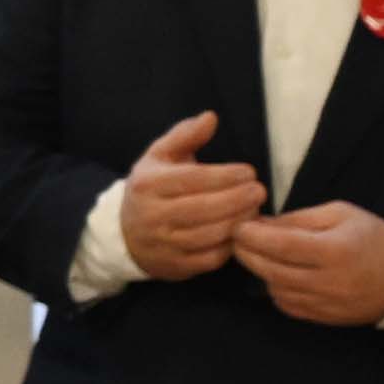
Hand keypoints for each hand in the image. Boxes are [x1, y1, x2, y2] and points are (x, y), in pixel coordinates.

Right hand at [120, 110, 264, 280]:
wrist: (124, 234)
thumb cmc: (150, 189)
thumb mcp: (159, 157)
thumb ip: (185, 135)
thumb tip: (211, 117)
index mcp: (148, 184)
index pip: (193, 179)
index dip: (226, 176)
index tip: (249, 172)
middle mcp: (152, 215)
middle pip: (205, 208)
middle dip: (238, 199)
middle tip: (259, 191)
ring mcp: (164, 243)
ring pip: (210, 235)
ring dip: (239, 222)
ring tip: (254, 210)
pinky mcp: (176, 266)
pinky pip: (211, 257)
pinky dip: (231, 245)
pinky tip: (242, 232)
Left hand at [233, 201, 383, 325]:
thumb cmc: (371, 238)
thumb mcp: (339, 214)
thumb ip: (298, 218)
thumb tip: (259, 224)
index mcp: (335, 251)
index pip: (282, 245)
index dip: (253, 235)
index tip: (237, 225)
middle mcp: (330, 282)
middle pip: (272, 269)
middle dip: (246, 253)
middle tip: (236, 238)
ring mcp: (327, 304)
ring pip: (275, 289)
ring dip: (259, 271)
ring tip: (256, 253)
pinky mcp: (325, 318)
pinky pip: (287, 305)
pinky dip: (275, 289)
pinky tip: (276, 273)